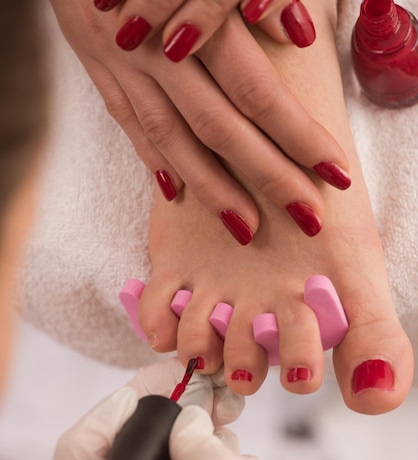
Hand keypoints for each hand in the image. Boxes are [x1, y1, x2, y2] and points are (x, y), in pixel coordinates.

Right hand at [48, 1, 349, 239]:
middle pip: (219, 126)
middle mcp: (157, 49)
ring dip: (211, 188)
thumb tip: (294, 31)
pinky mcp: (97, 69)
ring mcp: (122, 64)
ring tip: (246, 229)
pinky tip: (175, 195)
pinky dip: (153, 159)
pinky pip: (127, 123)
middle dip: (267, 175)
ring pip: (171, 137)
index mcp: (195, 15)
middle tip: (307, 217)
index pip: (256, 90)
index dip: (297, 135)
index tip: (334, 173)